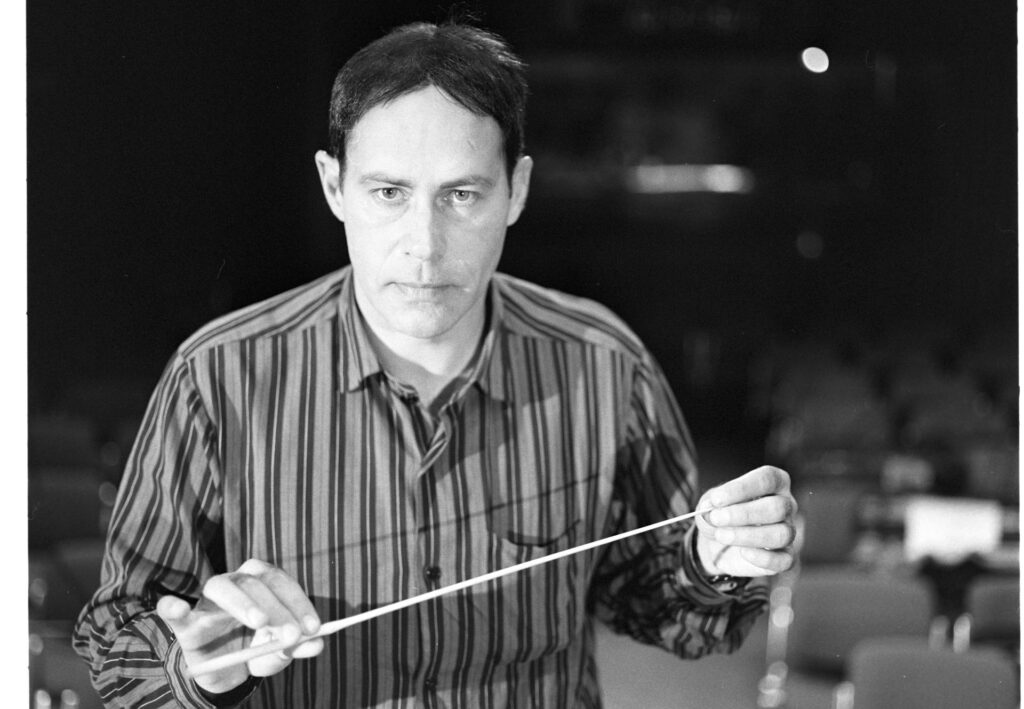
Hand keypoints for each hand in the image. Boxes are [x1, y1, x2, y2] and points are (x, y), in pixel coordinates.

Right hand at [156, 559, 323, 693]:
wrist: (221, 673)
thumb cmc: (253, 651)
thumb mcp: (277, 653)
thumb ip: (295, 647)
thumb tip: (317, 643)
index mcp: (260, 583)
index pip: (281, 582)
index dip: (299, 602)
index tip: (314, 627)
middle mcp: (234, 583)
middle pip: (256, 583)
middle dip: (278, 608)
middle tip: (292, 634)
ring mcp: (207, 600)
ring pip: (222, 587)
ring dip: (243, 602)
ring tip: (260, 622)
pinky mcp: (184, 622)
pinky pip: (172, 611)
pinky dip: (172, 607)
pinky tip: (177, 607)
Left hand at [694, 465, 796, 577]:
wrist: (720, 544)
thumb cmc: (722, 514)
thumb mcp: (711, 504)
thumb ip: (711, 504)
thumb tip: (711, 508)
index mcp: (774, 483)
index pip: (768, 479)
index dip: (742, 488)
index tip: (716, 499)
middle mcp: (787, 505)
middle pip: (777, 507)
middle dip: (743, 514)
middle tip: (716, 519)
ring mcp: (789, 532)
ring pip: (781, 534)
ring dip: (748, 536)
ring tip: (721, 536)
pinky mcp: (786, 557)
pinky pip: (784, 560)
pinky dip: (763, 558)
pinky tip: (744, 553)